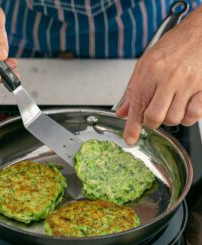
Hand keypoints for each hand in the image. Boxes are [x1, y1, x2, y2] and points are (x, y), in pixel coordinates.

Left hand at [116, 5, 201, 144]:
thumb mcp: (145, 64)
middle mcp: (169, 79)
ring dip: (170, 118)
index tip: (130, 139)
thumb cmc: (173, 46)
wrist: (199, 32)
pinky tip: (185, 105)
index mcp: (151, 72)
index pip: (137, 106)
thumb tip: (122, 111)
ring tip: (170, 105)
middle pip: (155, 117)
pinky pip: (194, 115)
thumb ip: (133, 90)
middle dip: (151, 122)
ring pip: (175, 119)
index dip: (132, 127)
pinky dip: (188, 116)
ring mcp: (188, 85)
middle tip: (152, 115)